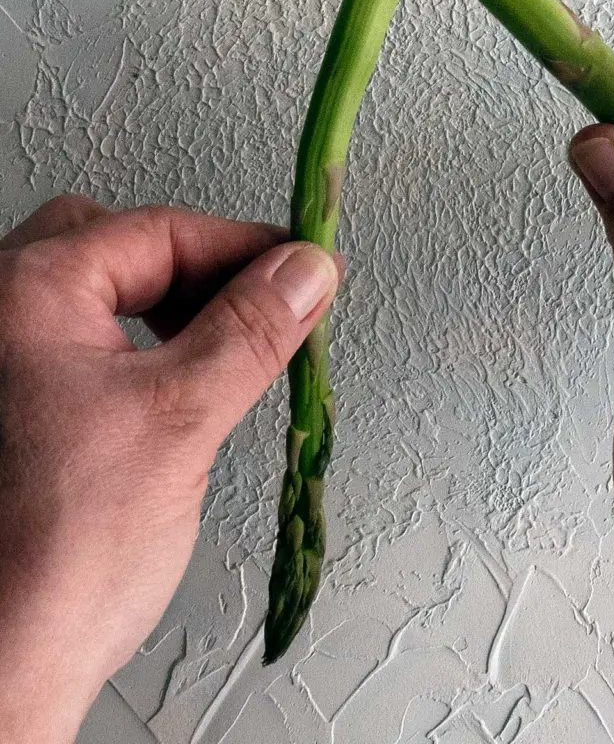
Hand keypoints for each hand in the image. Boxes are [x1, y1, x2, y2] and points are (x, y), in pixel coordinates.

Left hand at [0, 197, 338, 742]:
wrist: (11, 660)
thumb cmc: (56, 553)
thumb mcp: (181, 417)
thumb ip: (250, 331)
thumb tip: (304, 273)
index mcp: (23, 295)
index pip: (158, 232)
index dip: (244, 247)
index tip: (304, 268)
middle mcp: (0, 316)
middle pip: (120, 247)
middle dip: (200, 268)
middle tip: (268, 298)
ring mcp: (7, 363)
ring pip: (105, 293)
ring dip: (175, 306)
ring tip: (234, 342)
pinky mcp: (21, 405)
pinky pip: (93, 342)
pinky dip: (149, 344)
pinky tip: (183, 376)